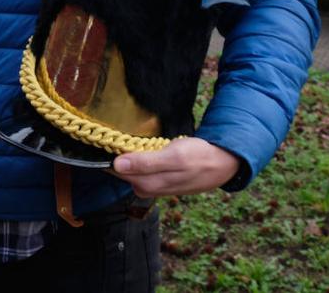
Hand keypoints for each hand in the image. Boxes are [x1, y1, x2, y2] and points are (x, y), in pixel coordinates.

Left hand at [111, 138, 240, 197]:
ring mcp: (158, 187)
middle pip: (124, 175)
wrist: (223, 164)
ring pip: (134, 175)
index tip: (105, 142)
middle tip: (116, 141)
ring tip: (130, 146)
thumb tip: (117, 165)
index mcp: (151, 182)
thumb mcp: (173, 156)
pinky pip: (144, 175)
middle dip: (118, 160)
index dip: (109, 158)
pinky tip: (144, 155)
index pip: (117, 173)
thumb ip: (145, 162)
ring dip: (129, 162)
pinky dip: (140, 165)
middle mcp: (151, 188)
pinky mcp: (164, 184)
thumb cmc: (199, 156)